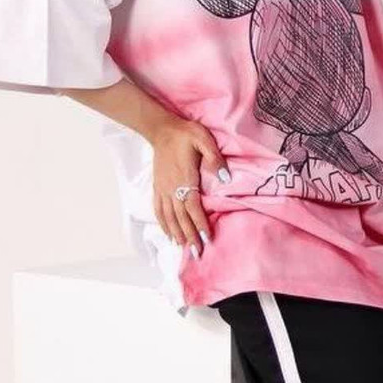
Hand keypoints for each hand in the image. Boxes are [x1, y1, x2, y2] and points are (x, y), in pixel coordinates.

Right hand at [148, 116, 230, 257]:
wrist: (161, 129)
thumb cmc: (185, 134)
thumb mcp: (204, 140)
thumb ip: (215, 158)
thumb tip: (225, 177)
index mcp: (186, 178)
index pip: (193, 207)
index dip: (199, 224)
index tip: (207, 239)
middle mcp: (172, 187)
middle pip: (181, 217)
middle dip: (189, 236)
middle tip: (198, 253)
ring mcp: (163, 189)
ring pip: (169, 217)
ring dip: (177, 234)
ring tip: (184, 248)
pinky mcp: (157, 187)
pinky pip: (159, 210)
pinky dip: (163, 224)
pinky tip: (168, 234)